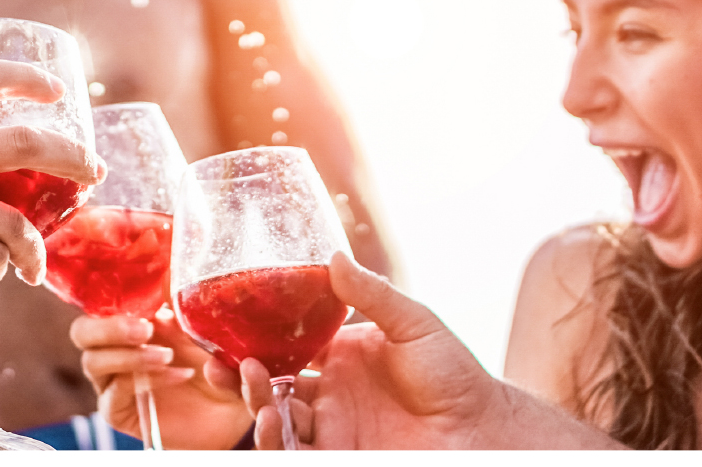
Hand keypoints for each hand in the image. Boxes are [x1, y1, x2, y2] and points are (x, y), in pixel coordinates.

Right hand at [73, 312, 253, 448]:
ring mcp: (113, 381)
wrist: (230, 411)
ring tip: (168, 356)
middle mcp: (115, 349)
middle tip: (144, 329)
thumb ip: (187, 312)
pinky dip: (146, 381)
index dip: (113, 296)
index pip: (101, 303)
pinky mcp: (117, 411)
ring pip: (93, 362)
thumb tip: (171, 290)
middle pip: (82, 331)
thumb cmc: (217, 364)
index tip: (147, 297)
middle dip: (108, 327)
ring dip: (130, 356)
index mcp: (131, 321)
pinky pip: (115, 393)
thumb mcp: (207, 332)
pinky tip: (178, 376)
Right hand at [209, 252, 616, 449]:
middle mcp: (331, 395)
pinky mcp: (337, 457)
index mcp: (342, 358)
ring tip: (253, 381)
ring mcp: (333, 429)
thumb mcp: (414, 323)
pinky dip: (274, 439)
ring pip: (275, 419)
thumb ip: (371, 294)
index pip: (286, 347)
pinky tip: (273, 418)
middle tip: (220, 362)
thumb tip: (331, 256)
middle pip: (270, 386)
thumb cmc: (457, 375)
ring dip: (255, 403)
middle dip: (239, 377)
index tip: (228, 328)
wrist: (482, 429)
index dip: (254, 341)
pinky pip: (293, 452)